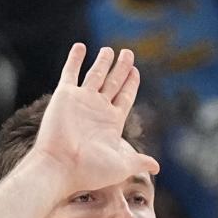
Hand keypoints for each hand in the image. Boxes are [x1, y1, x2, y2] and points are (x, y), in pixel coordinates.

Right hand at [33, 43, 158, 196]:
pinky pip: (70, 72)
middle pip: (113, 82)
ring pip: (95, 74)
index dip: (131, 84)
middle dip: (121, 68)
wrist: (61, 167)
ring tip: (110, 49)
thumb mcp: (121, 165)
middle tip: (128, 53)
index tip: (135, 71)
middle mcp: (97, 109)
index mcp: (112, 122)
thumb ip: (139, 161)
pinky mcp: (64, 95)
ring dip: (102, 61)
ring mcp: (81, 101)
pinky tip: (80, 47)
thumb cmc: (90, 171)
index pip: (125, 97)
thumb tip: (156, 167)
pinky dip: (74, 59)